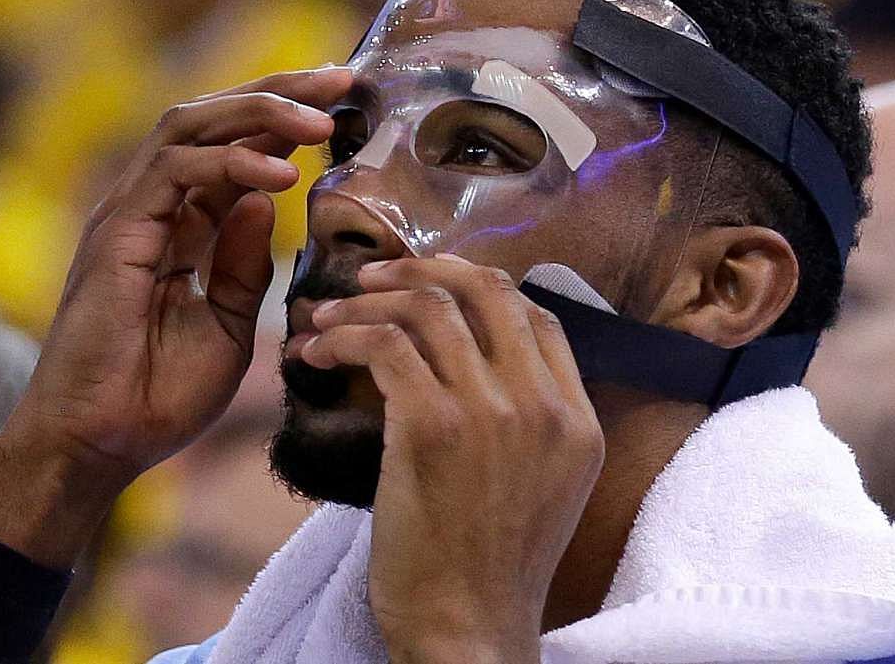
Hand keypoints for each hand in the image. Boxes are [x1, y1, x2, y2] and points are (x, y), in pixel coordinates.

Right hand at [0, 67, 350, 566]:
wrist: (98, 445)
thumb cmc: (158, 394)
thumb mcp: (228, 324)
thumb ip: (246, 263)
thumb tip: (271, 200)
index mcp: (180, 225)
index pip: (234, 147)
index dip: (286, 118)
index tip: (346, 103)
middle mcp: (152, 207)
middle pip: (213, 118)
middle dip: (280, 92)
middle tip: (341, 80)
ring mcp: (128, 215)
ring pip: (189, 126)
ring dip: (259, 113)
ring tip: (320, 121)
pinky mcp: (115, 235)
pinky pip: (172, 173)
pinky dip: (227, 163)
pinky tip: (280, 174)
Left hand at [303, 255, 604, 661]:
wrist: (468, 629)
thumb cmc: (488, 564)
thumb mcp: (540, 485)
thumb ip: (527, 417)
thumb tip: (469, 354)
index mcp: (577, 418)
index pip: (535, 313)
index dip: (477, 283)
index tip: (429, 283)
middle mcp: (544, 405)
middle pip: (486, 290)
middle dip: (421, 268)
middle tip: (370, 276)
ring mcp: (493, 412)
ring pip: (425, 309)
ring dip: (364, 303)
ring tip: (325, 319)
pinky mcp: (433, 427)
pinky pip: (383, 346)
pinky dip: (343, 338)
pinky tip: (316, 355)